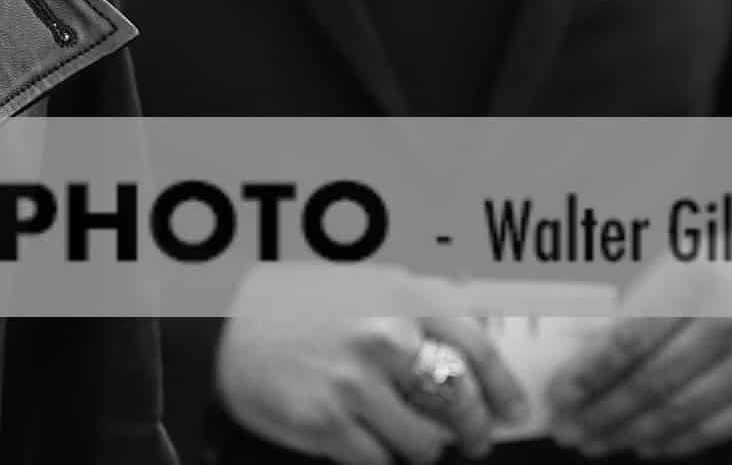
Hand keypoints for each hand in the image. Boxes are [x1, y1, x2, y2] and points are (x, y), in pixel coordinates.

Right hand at [218, 263, 528, 463]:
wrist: (217, 325)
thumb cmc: (292, 305)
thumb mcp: (359, 284)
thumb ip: (414, 308)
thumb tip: (472, 348)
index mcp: (397, 296)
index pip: (476, 347)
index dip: (503, 388)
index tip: (514, 412)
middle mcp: (382, 336)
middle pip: (461, 402)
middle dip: (471, 430)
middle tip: (469, 439)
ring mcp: (354, 382)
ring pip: (425, 442)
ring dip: (419, 446)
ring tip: (399, 434)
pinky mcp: (326, 422)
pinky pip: (380, 461)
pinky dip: (378, 456)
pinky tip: (362, 439)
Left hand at [546, 260, 731, 456]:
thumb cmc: (716, 269)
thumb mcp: (669, 270)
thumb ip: (626, 308)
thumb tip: (574, 358)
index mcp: (692, 284)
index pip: (628, 341)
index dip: (588, 376)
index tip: (557, 397)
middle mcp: (730, 323)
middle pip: (652, 384)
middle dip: (602, 414)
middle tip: (568, 430)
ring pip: (681, 412)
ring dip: (630, 434)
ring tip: (596, 442)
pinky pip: (716, 428)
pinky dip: (674, 442)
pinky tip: (643, 444)